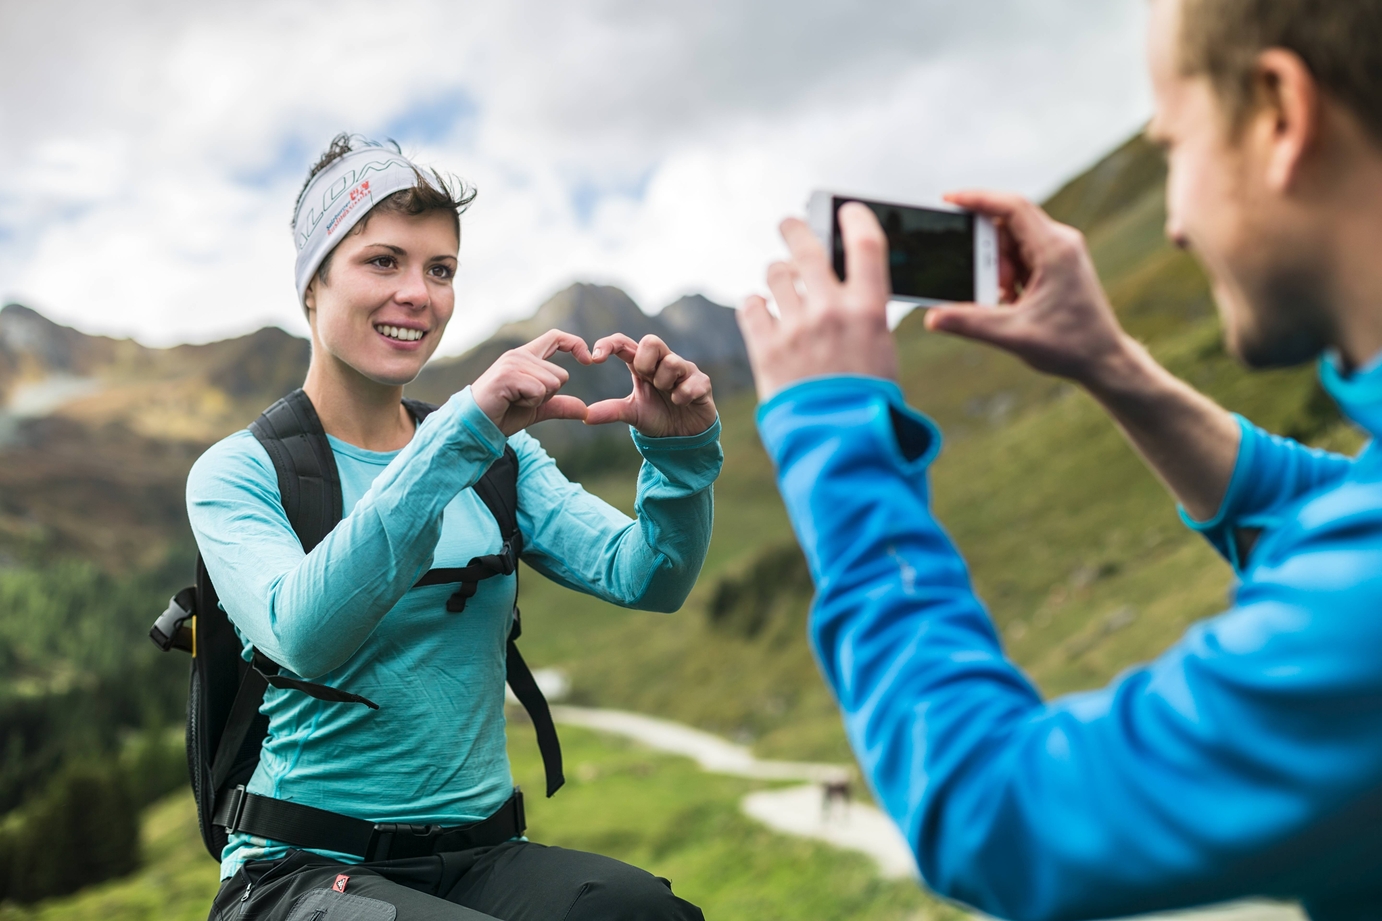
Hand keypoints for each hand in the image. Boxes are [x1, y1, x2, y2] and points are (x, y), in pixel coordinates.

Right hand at [471, 330, 592, 435]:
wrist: (476, 425)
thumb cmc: (503, 414)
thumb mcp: (537, 409)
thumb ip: (560, 405)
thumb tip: (585, 410)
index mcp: (526, 357)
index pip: (556, 337)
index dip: (575, 344)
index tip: (589, 359)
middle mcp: (519, 355)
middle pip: (561, 375)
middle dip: (549, 395)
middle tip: (523, 400)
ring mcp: (512, 363)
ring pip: (552, 384)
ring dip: (538, 401)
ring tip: (514, 400)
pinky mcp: (507, 375)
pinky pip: (539, 391)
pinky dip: (529, 403)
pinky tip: (510, 402)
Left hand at [584, 334, 716, 437]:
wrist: (684, 438)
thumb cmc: (658, 418)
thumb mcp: (632, 414)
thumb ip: (612, 411)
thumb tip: (585, 416)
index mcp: (642, 365)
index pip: (624, 343)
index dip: (609, 344)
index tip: (595, 359)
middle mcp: (663, 362)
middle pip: (651, 341)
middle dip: (645, 361)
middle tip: (646, 379)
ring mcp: (685, 370)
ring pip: (672, 362)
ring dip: (665, 383)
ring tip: (668, 396)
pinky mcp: (702, 382)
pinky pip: (691, 382)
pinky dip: (682, 396)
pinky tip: (681, 403)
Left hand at [738, 203, 898, 400]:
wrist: (840, 443)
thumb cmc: (868, 402)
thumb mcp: (881, 351)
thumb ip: (864, 314)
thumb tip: (845, 285)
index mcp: (869, 310)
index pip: (865, 242)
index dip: (854, 218)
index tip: (846, 211)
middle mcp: (830, 310)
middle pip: (807, 248)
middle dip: (795, 229)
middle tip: (788, 224)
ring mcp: (795, 328)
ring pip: (775, 275)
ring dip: (777, 274)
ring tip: (780, 285)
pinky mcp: (766, 348)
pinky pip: (751, 306)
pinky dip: (756, 304)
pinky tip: (762, 310)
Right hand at [923, 190, 1131, 385]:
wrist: (1104, 361)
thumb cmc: (1070, 346)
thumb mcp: (1014, 336)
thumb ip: (971, 323)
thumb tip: (933, 318)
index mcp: (1055, 249)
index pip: (1013, 207)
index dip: (978, 198)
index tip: (948, 200)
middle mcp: (1060, 243)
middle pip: (1008, 225)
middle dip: (985, 251)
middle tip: (977, 281)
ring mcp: (1060, 253)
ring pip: (1012, 243)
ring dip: (997, 267)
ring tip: (1002, 299)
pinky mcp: (1056, 266)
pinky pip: (1021, 257)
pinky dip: (1007, 275)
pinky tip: (1009, 302)